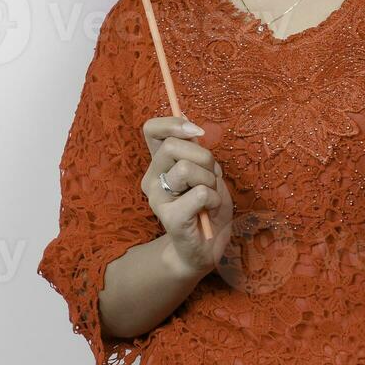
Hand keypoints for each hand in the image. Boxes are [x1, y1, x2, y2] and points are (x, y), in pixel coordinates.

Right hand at [141, 116, 233, 276]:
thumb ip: (196, 149)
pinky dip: (213, 199)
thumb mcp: (207, 171)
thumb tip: (188, 118)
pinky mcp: (169, 217)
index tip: (197, 132)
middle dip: (204, 157)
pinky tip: (208, 211)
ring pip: (186, 169)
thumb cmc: (207, 207)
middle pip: (173, 146)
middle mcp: (152, 179)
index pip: (151, 130)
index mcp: (160, 164)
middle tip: (210, 178)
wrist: (207, 246)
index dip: (173, 124)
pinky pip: (199, 193)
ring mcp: (158, 199)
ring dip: (209, 181)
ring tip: (208, 197)